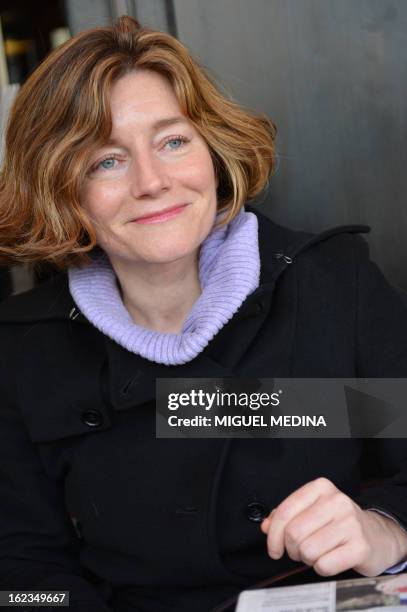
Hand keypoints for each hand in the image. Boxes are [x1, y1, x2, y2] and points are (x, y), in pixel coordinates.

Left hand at [260, 477, 406, 576]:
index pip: (285, 512)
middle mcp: (337, 500)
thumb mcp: (311, 511)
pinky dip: (321, 568)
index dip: (273, 535)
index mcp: (321, 487)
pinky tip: (330, 560)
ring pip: (308, 550)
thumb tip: (265, 526)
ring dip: (307, 559)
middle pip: (294, 533)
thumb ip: (286, 516)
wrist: (376, 536)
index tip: (274, 548)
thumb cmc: (337, 523)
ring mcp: (351, 523)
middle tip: (299, 551)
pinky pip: (324, 565)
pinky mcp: (360, 546)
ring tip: (317, 553)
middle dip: (291, 549)